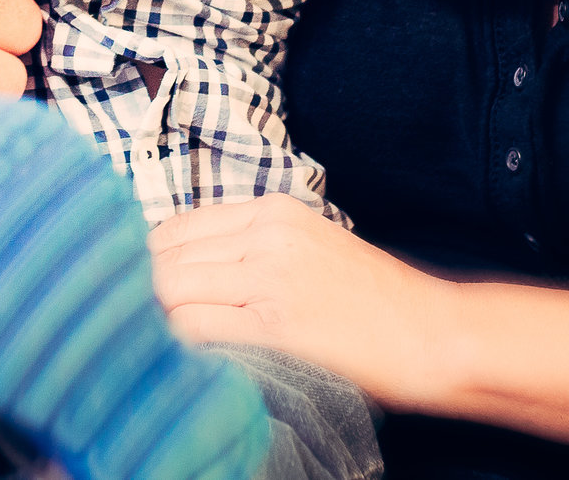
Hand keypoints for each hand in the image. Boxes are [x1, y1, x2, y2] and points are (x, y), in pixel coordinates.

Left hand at [150, 194, 454, 410]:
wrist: (433, 332)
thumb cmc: (373, 300)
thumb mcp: (310, 246)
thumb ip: (250, 247)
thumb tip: (180, 269)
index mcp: (273, 210)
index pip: (175, 228)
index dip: (148, 264)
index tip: (143, 293)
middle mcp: (267, 233)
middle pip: (165, 257)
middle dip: (143, 292)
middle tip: (135, 324)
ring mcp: (271, 277)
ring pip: (171, 289)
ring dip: (154, 319)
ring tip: (153, 343)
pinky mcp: (277, 325)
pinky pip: (196, 328)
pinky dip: (177, 343)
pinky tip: (181, 359)